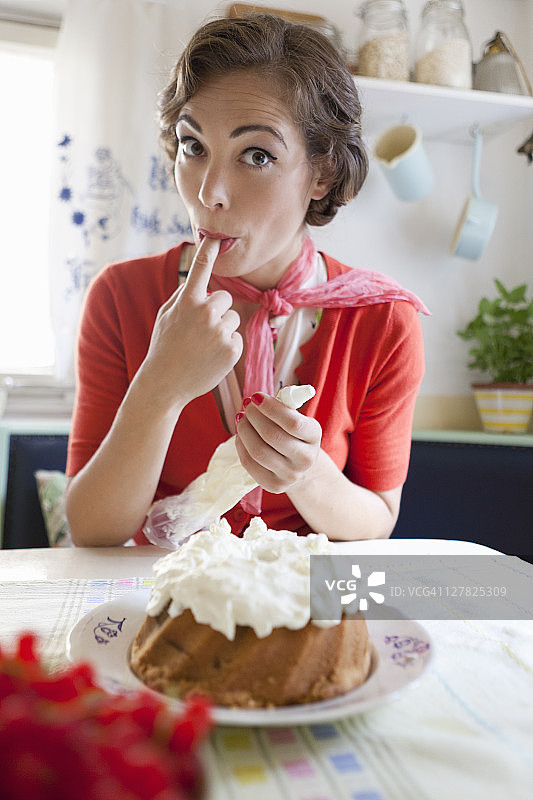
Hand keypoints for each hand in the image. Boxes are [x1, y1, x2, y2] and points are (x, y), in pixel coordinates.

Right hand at [142, 238, 242, 411]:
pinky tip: (210, 357)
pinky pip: (236, 337)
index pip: (200, 268)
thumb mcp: (166, 316)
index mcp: (186, 301)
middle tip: (199, 330)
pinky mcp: (232, 349)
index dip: (209, 250)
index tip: (216, 237)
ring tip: (203, 346)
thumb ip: (184, 296)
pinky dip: (227, 346)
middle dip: (216, 310)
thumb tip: (203, 282)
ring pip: (233, 318)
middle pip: (224, 297)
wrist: (165, 384)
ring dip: (223, 328)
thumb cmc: (164, 348)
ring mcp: (220, 332)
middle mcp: (205, 313)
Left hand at [235, 393, 321, 492]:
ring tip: (241, 418)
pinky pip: (250, 464)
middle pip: (272, 436)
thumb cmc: (293, 434)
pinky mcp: (274, 486)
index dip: (270, 408)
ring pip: (259, 451)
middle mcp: (306, 459)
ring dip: (245, 430)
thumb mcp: (297, 418)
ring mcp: (291, 475)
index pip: (292, 422)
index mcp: (314, 436)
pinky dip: (241, 446)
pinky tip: (241, 435)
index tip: (256, 397)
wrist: (298, 466)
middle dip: (254, 417)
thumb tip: (258, 399)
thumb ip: (283, 406)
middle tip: (246, 406)